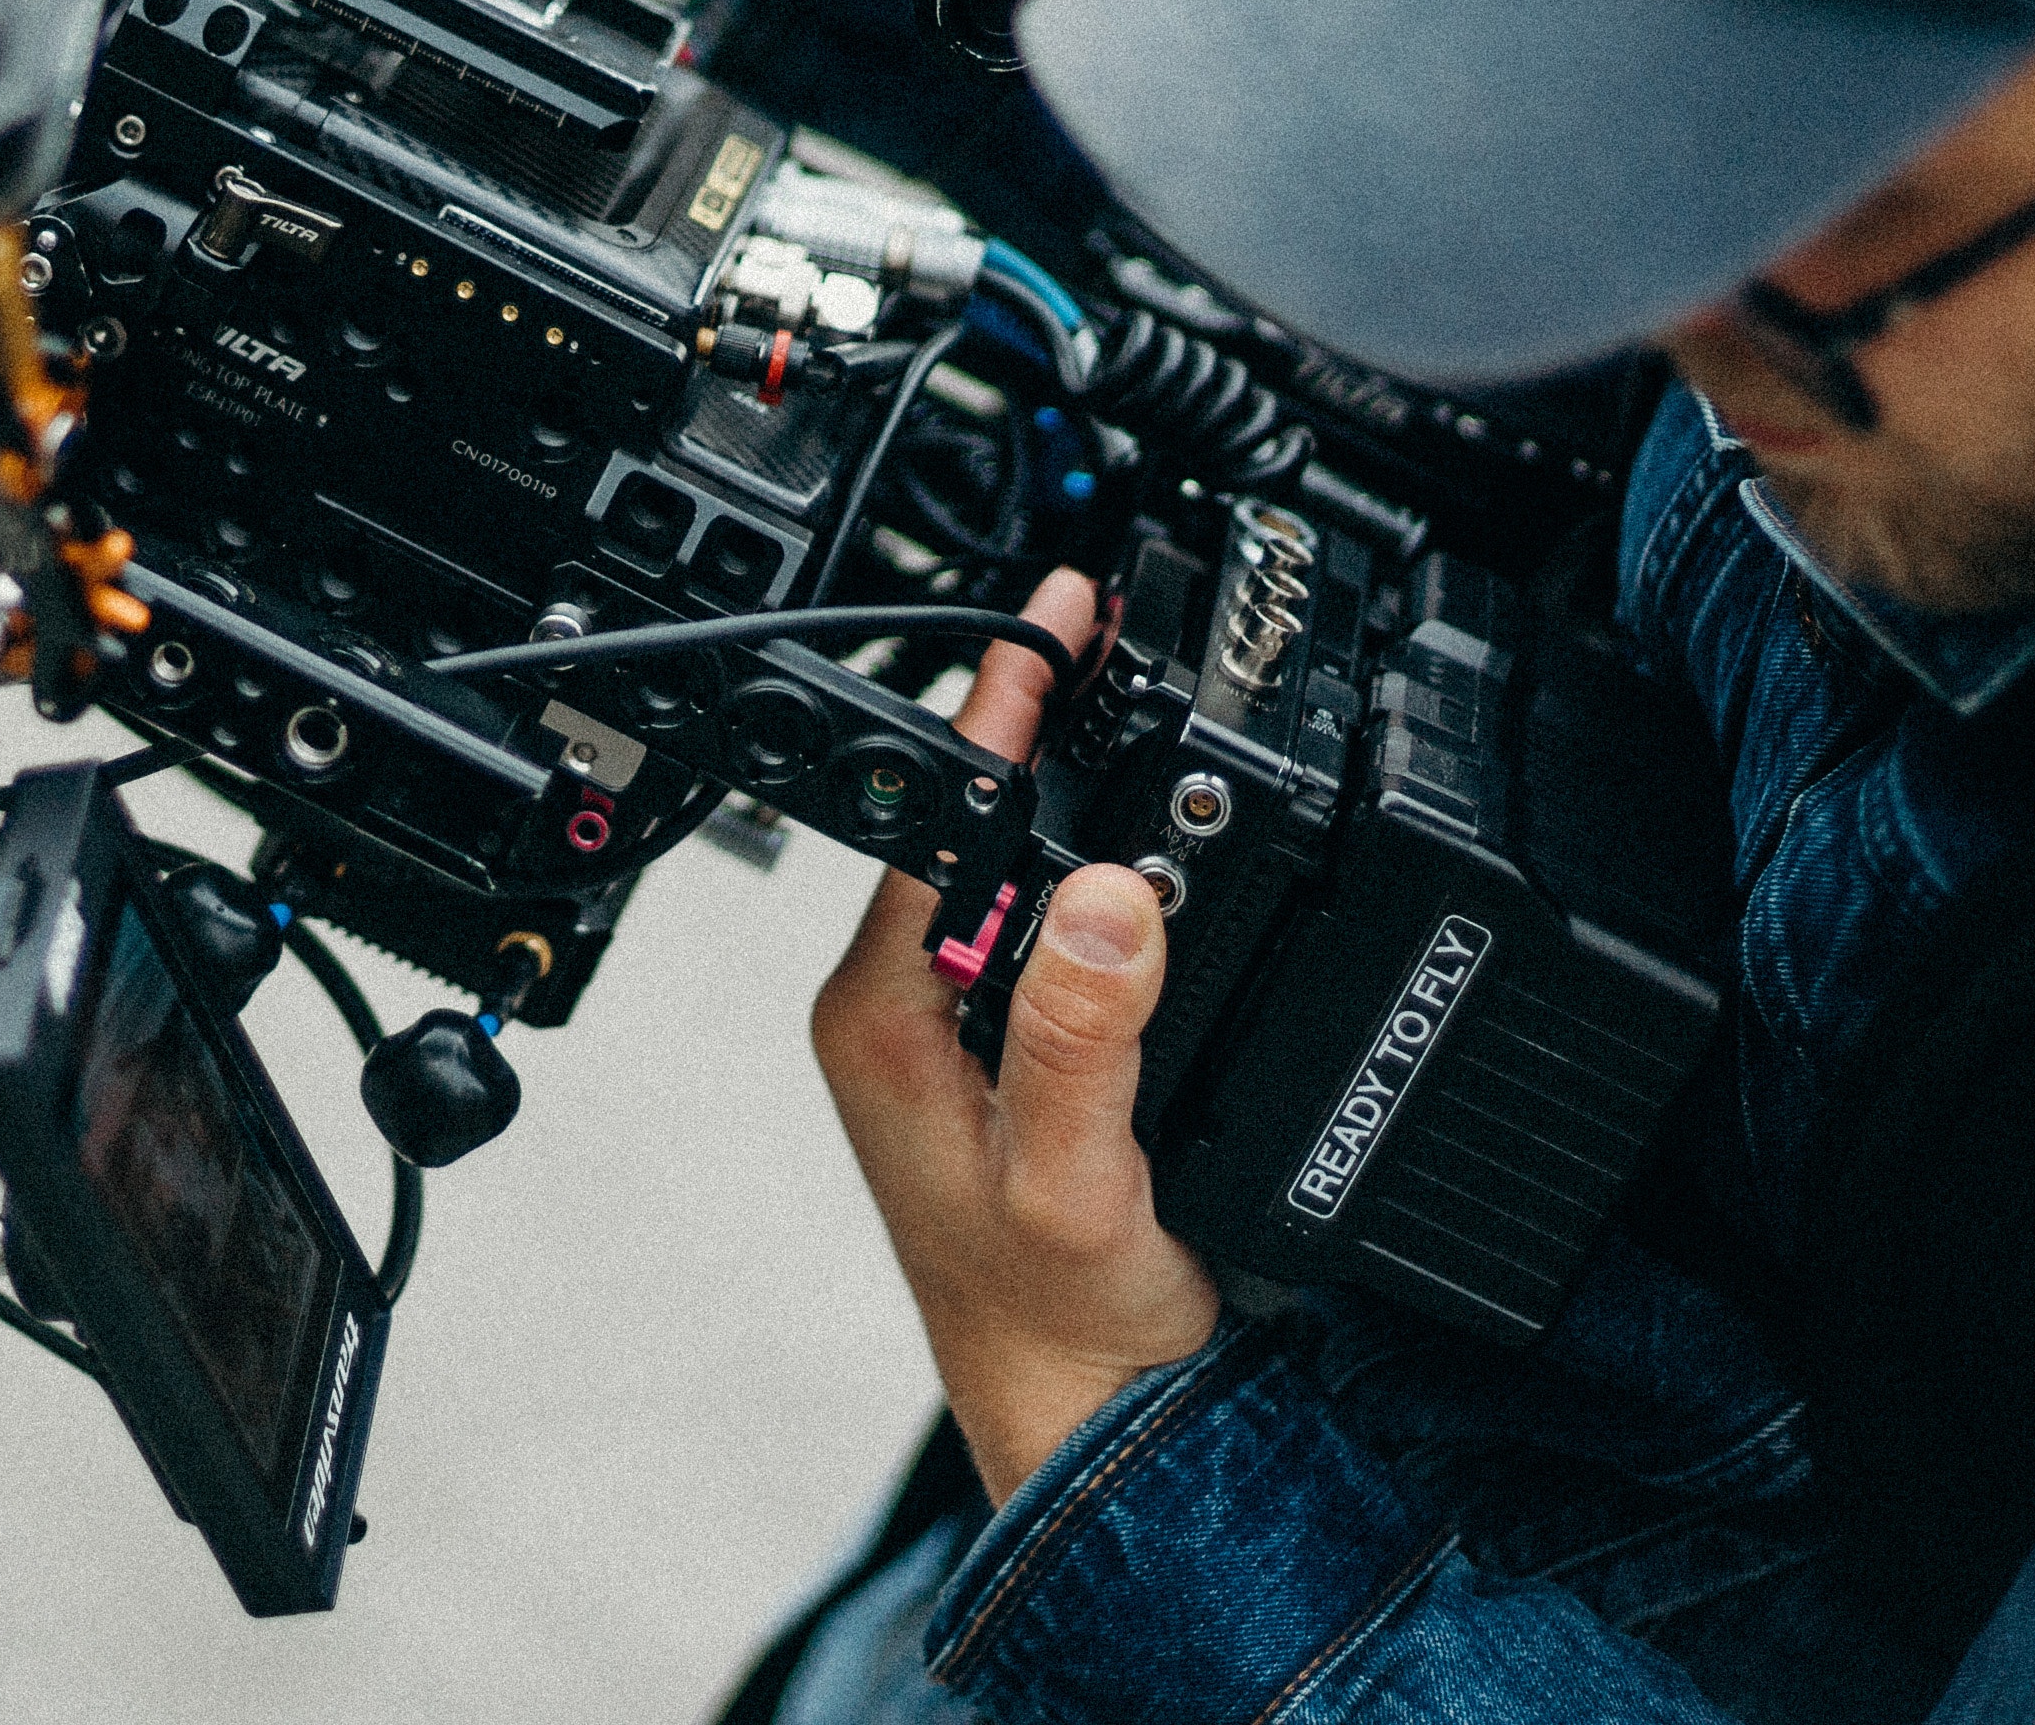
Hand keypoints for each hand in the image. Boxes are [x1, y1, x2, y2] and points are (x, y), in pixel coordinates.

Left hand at [813, 570, 1222, 1503]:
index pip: (937, 814)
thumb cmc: (1052, 1324)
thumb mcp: (1073, 1177)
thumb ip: (1083, 1039)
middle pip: (974, 822)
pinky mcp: (1020, 1045)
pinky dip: (1106, 859)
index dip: (997, 706)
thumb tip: (1108, 897)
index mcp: (880, 1013)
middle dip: (1041, 718)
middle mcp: (905, 1005)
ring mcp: (961, 1024)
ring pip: (1017, 865)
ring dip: (1074, 785)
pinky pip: (1055, 917)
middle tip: (1108, 621)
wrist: (1089, 1419)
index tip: (1052, 616)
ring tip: (1130, 687)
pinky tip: (1154, 830)